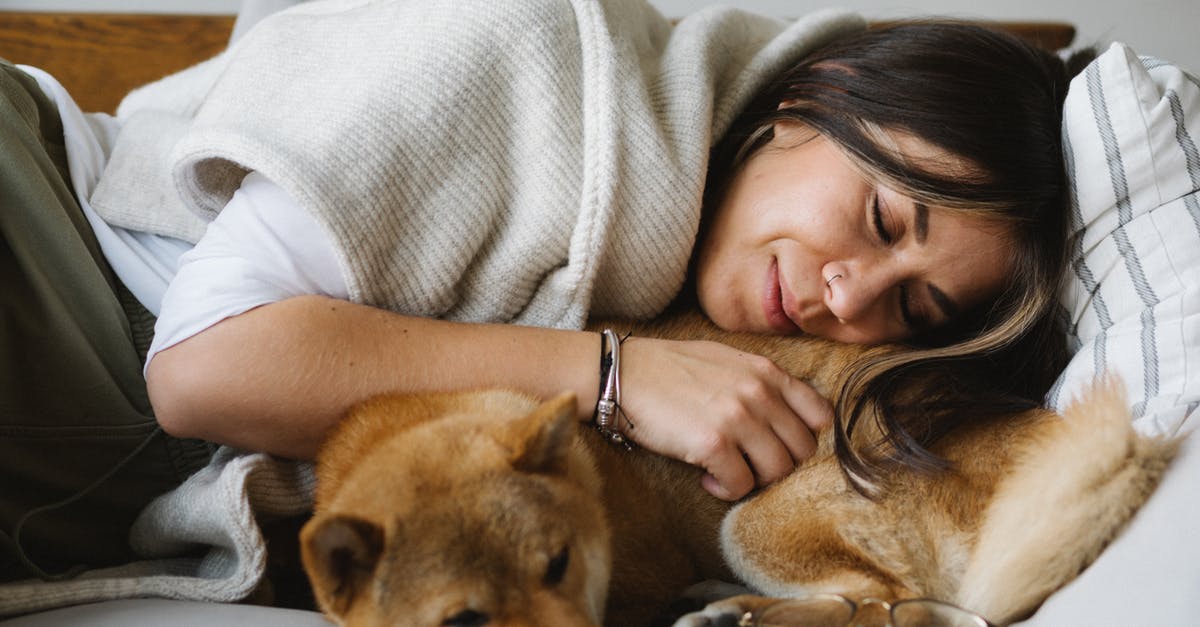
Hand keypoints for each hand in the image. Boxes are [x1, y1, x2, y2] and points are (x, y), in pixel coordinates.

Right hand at [615, 337, 832, 499]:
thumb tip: (785, 411)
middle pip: (802, 451)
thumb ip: (760, 381)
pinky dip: (726, 490)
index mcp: (766, 372)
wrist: (620, 373)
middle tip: (748, 462)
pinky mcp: (713, 444)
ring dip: (753, 478)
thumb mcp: (725, 359)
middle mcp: (759, 393)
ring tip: (727, 470)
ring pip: (777, 472)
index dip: (804, 437)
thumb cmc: (668, 368)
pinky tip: (707, 478)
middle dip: (777, 463)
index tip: (778, 444)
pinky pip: (741, 485)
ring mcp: (738, 418)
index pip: (820, 415)